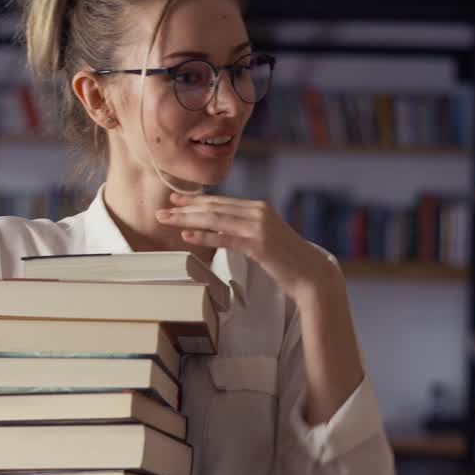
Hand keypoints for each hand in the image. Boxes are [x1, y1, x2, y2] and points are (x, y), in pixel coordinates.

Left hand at [156, 192, 341, 301]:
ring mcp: (259, 227)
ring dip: (187, 219)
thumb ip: (247, 229)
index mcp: (259, 208)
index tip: (176, 200)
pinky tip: (188, 235)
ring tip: (167, 220)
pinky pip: (225, 238)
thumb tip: (223, 229)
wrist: (312, 274)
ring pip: (215, 219)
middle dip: (186, 207)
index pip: (221, 201)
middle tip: (162, 209)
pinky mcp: (258, 244)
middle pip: (214, 206)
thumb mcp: (266, 238)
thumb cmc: (288, 261)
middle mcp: (259, 212)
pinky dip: (204, 236)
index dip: (196, 200)